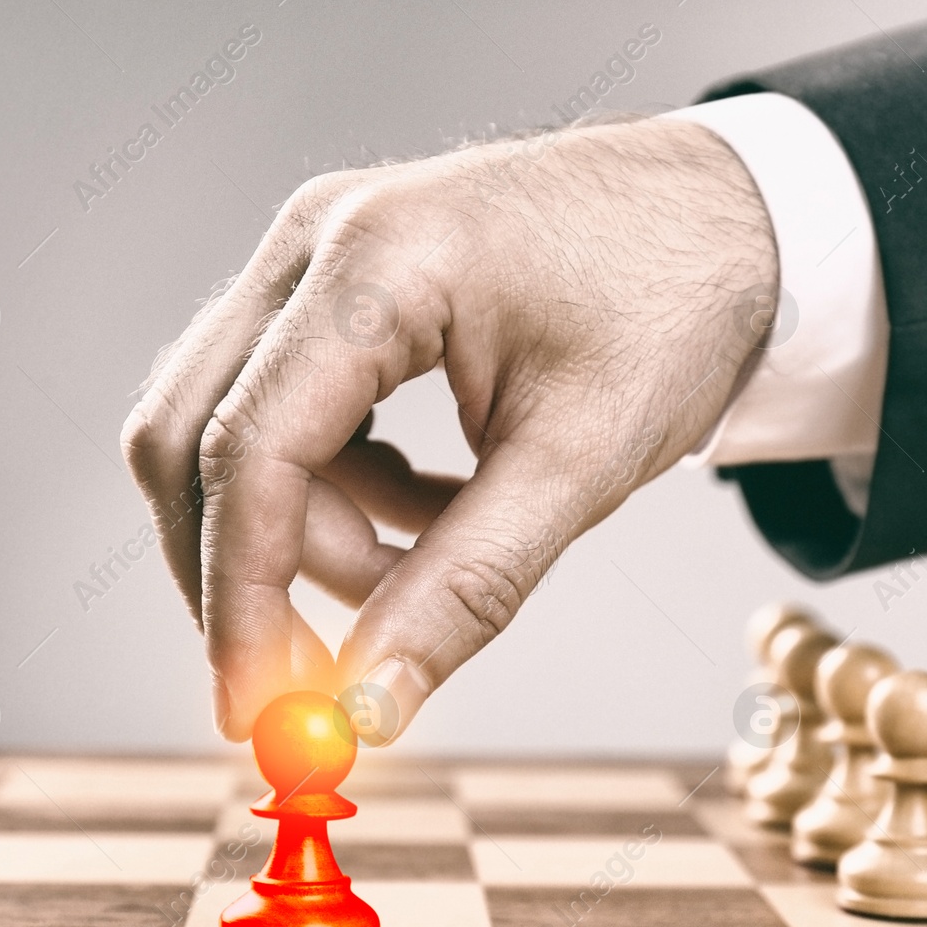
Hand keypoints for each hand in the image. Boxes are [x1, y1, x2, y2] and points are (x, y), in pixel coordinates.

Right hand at [121, 116, 776, 742]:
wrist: (734, 214)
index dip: (240, 598)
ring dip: (307, 530)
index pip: (248, 452)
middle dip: (243, 572)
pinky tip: (431, 504)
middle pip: (192, 437)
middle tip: (314, 676)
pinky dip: (337, 488)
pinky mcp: (340, 284)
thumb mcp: (579, 461)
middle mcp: (317, 242)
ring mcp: (319, 255)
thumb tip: (369, 708)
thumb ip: (466, 587)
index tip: (263, 712)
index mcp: (376, 265)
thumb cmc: (676, 305)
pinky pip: (285, 409)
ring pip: (231, 428)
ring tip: (432, 555)